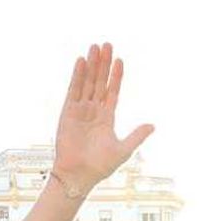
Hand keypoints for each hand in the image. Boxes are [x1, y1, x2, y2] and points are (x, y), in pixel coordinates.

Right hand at [51, 43, 153, 193]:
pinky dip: (77, 76)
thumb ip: (137, 135)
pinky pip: (73, 90)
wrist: (79, 175)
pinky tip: (81, 61)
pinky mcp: (67, 112)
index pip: (112, 91)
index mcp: (106, 118)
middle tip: (107, 44)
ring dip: (91, 65)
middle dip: (103, 64)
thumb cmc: (100, 166)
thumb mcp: (124, 149)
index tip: (120, 60)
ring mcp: (80, 110)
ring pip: (87, 82)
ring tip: (95, 47)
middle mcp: (93, 111)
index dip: (116, 76)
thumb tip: (152, 125)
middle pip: (99, 82)